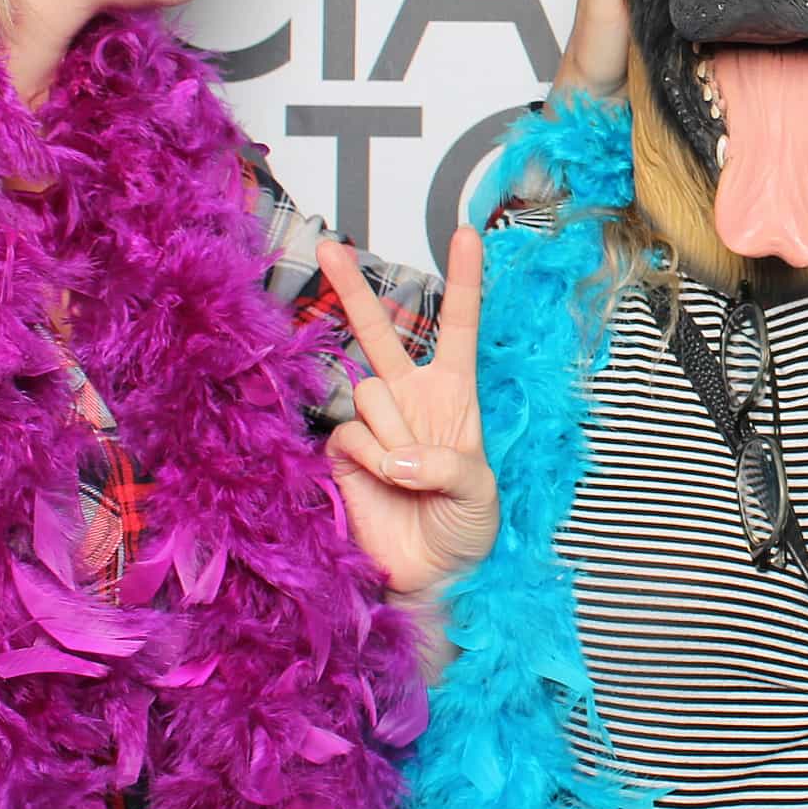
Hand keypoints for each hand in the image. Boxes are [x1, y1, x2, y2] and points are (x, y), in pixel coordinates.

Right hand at [320, 227, 496, 598]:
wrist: (429, 576)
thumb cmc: (466, 528)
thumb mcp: (479, 493)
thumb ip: (447, 467)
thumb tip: (399, 458)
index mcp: (455, 393)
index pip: (458, 325)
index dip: (464, 280)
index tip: (466, 233)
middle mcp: (409, 398)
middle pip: (379, 332)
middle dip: (353, 288)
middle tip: (327, 244)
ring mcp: (373, 424)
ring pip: (370, 394)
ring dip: (394, 436)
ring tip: (410, 478)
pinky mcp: (342, 454)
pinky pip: (349, 437)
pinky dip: (371, 461)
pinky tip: (384, 484)